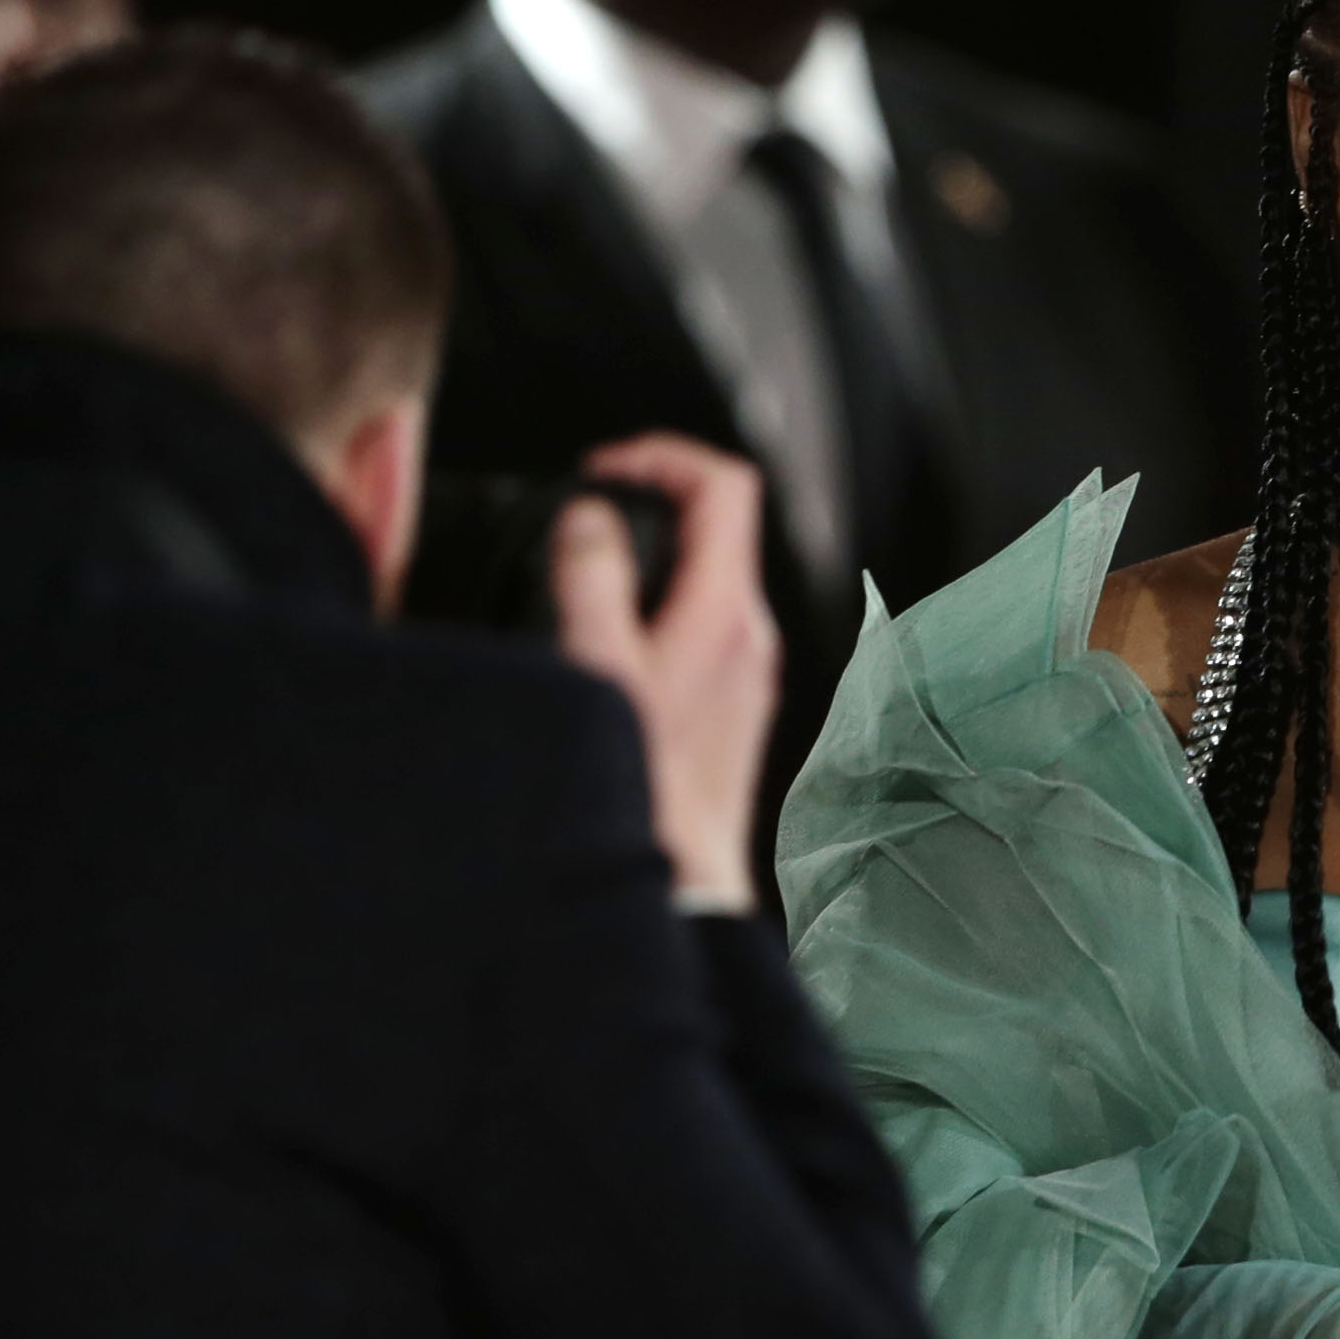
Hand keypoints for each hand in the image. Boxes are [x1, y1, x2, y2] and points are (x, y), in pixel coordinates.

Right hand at [550, 433, 782, 914]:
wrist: (681, 882)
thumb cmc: (644, 789)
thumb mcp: (598, 666)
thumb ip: (591, 577)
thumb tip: (591, 518)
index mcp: (727, 612)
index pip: (726, 485)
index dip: (664, 456)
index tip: (606, 468)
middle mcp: (751, 635)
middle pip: (720, 525)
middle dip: (652, 499)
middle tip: (588, 508)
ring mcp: (746, 670)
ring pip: (710, 575)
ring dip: (654, 554)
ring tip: (588, 565)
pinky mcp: (732, 701)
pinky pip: (703, 622)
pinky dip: (659, 602)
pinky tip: (610, 634)